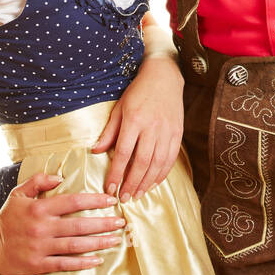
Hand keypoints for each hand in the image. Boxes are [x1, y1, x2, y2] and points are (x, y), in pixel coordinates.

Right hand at [0, 173, 125, 274]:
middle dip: (104, 223)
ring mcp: (41, 247)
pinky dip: (83, 262)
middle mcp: (42, 227)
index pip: (73, 201)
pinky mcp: (38, 264)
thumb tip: (60, 176)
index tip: (111, 200)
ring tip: (115, 239)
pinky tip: (97, 259)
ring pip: (76, 245)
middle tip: (121, 222)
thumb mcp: (19, 193)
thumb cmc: (6, 218)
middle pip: (80, 224)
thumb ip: (39, 181)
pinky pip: (65, 263)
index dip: (95, 200)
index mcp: (40, 208)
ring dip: (99, 242)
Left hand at [92, 56, 183, 201]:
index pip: (123, 153)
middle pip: (141, 162)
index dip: (116, 173)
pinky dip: (162, 173)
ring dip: (146, 182)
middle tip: (124, 198)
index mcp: (134, 120)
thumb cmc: (138, 92)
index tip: (110, 187)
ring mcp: (167, 131)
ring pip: (157, 163)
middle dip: (131, 183)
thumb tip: (96, 152)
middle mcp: (152, 127)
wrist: (164, 77)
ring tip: (137, 195)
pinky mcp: (178, 133)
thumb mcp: (119, 108)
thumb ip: (109, 131)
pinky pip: (171, 158)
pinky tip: (153, 183)